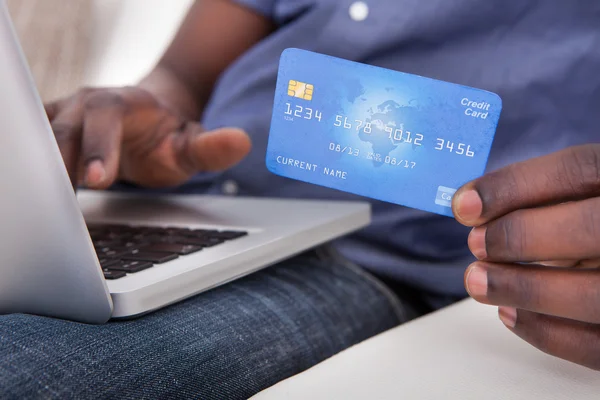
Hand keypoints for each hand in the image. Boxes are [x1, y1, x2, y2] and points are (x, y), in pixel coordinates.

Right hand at [45, 86, 250, 188]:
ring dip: (42, 169)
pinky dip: (36, 169)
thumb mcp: (191, 145)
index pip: (105, 117)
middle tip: (62, 200)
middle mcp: (88, 103)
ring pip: (41, 137)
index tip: (96, 179)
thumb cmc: (167, 138)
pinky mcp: (52, 129)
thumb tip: (242, 141)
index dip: (98, 146)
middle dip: (61, 162)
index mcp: (124, 102)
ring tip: (45, 206)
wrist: (146, 121)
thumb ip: (212, 148)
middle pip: (63, 127)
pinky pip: (35, 146)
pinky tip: (42, 199)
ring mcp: (66, 114)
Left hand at [452, 144, 599, 369]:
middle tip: (475, 244)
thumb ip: (536, 198)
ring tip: (478, 281)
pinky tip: (508, 311)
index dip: (514, 185)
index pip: (578, 170)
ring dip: (523, 288)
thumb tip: (472, 210)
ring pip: (595, 295)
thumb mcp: (575, 199)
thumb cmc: (588, 225)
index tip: (463, 204)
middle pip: (593, 227)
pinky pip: (595, 345)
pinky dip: (545, 332)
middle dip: (521, 236)